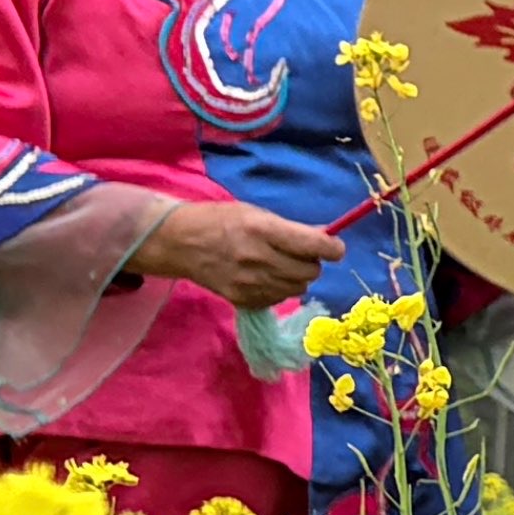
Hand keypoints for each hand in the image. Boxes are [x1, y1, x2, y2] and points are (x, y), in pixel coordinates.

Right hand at [130, 202, 336, 309]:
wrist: (180, 243)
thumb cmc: (220, 221)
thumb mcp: (256, 214)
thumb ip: (293, 229)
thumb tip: (327, 238)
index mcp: (263, 230)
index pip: (316, 246)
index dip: (332, 248)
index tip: (334, 247)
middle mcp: (259, 259)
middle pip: (311, 271)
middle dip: (312, 262)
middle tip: (299, 253)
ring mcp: (250, 283)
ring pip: (299, 288)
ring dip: (297, 277)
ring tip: (279, 264)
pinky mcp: (243, 300)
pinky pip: (279, 299)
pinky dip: (280, 289)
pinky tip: (265, 277)